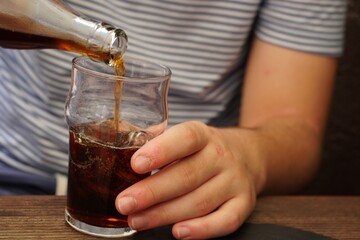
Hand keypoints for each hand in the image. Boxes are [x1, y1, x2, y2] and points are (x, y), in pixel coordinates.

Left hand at [115, 121, 259, 238]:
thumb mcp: (187, 137)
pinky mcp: (244, 203)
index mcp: (204, 135)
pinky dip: (202, 229)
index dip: (161, 151)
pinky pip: (226, 221)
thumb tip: (118, 156)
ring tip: (137, 220)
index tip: (136, 164)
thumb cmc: (205, 150)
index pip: (185, 138)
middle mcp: (221, 156)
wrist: (248, 155)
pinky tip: (178, 232)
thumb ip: (160, 145)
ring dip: (165, 214)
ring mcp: (234, 181)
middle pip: (187, 175)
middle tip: (124, 203)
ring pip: (200, 201)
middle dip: (152, 192)